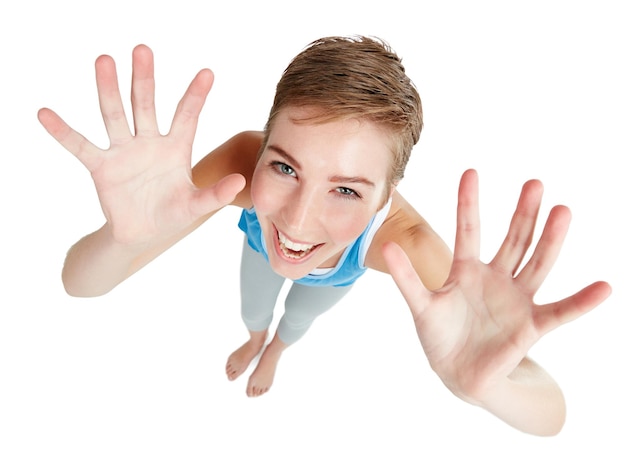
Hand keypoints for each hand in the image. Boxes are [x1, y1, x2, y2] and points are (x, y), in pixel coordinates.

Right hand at [38, 45, 244, 245]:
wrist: (141, 235)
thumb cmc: (170, 215)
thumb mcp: (195, 206)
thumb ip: (215, 194)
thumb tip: (241, 182)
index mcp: (176, 148)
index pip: (187, 116)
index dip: (196, 96)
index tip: (208, 72)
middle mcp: (149, 143)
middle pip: (146, 104)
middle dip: (145, 79)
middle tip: (142, 49)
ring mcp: (124, 152)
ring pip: (115, 115)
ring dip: (108, 89)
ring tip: (104, 60)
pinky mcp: (102, 167)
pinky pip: (80, 146)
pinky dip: (63, 132)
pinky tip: (45, 113)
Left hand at [383, 169, 610, 403]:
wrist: (459, 374)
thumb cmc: (440, 336)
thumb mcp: (421, 305)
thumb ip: (406, 277)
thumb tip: (384, 246)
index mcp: (467, 270)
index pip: (468, 230)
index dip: (468, 203)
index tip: (470, 172)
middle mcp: (496, 278)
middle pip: (513, 239)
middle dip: (523, 213)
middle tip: (534, 183)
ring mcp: (516, 299)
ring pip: (537, 264)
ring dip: (551, 240)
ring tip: (563, 211)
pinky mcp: (531, 326)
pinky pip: (560, 312)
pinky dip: (582, 302)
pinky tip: (604, 288)